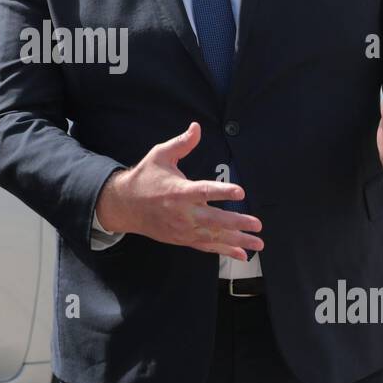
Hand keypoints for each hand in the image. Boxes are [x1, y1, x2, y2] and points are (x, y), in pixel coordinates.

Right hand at [94, 122, 263, 260]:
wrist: (125, 205)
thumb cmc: (145, 178)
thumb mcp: (160, 155)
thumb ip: (181, 144)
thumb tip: (196, 128)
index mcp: (179, 191)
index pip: (204, 191)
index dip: (223, 191)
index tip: (240, 192)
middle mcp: (182, 213)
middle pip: (214, 219)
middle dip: (237, 222)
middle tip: (257, 223)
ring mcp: (183, 229)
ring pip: (213, 237)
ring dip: (237, 240)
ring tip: (258, 244)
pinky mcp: (182, 238)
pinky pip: (206, 247)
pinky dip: (224, 251)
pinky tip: (241, 254)